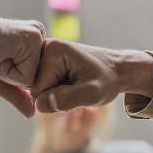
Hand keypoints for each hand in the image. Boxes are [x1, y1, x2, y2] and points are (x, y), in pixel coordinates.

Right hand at [0, 18, 45, 117]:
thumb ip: (17, 94)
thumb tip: (31, 113)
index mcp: (31, 42)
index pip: (38, 78)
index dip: (14, 79)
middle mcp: (38, 35)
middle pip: (40, 79)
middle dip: (15, 78)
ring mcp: (37, 35)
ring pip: (36, 79)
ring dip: (11, 75)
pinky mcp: (33, 38)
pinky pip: (29, 76)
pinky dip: (9, 73)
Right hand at [30, 39, 152, 112]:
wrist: (117, 70)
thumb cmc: (108, 80)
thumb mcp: (92, 94)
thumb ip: (66, 100)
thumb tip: (39, 105)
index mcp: (52, 50)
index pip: (37, 90)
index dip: (56, 98)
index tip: (77, 89)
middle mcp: (44, 48)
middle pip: (35, 88)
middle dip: (55, 95)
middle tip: (76, 88)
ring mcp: (44, 54)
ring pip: (38, 88)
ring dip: (56, 93)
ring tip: (74, 84)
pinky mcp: (46, 60)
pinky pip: (42, 85)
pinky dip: (56, 89)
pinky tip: (70, 82)